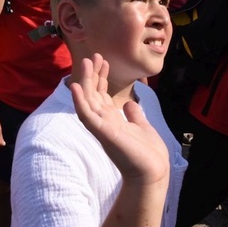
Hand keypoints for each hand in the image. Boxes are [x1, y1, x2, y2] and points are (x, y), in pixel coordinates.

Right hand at [69, 54, 168, 183]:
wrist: (152, 171)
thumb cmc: (147, 153)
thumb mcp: (141, 127)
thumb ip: (133, 115)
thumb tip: (130, 104)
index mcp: (112, 120)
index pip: (102, 95)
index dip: (101, 77)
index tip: (103, 61)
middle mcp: (103, 121)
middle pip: (93, 93)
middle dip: (92, 74)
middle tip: (93, 55)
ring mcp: (101, 127)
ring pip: (87, 100)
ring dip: (84, 81)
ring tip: (84, 62)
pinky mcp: (101, 133)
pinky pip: (86, 115)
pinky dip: (79, 101)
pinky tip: (75, 87)